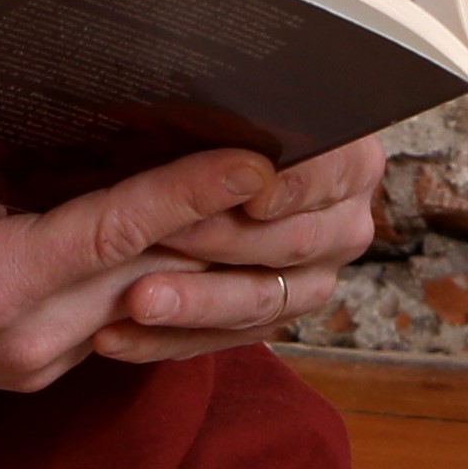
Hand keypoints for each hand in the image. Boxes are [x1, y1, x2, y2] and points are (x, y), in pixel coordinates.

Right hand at [0, 148, 291, 393]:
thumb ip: (13, 157)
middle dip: (232, 229)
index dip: (194, 191)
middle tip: (299, 171)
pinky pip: (120, 328)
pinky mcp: (27, 374)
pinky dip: (166, 288)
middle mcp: (23, 340)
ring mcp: (29, 367)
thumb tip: (106, 107)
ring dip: (217, 268)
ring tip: (281, 213)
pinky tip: (210, 248)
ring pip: (151, 311)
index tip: (258, 157)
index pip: (119, 231)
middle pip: (156, 279)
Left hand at [96, 132, 384, 361]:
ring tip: (137, 300)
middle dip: (225, 239)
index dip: (302, 182)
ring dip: (196, 302)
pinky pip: (224, 339)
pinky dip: (170, 337)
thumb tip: (243, 160)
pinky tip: (117, 337)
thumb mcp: (207, 129)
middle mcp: (342, 223)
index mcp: (350, 161)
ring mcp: (312, 278)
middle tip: (166, 234)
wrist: (167, 188)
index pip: (342, 167)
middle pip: (296, 239)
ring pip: (261, 299)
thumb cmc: (192, 136)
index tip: (256, 196)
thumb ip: (222, 139)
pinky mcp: (269, 319)